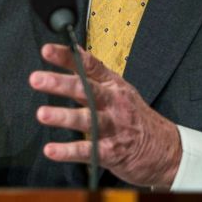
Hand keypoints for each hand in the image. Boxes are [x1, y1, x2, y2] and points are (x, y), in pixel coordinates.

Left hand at [29, 43, 181, 187]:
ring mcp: (114, 126)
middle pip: (86, 89)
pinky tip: (51, 150)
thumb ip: (92, 76)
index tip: (46, 50)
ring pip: (87, 119)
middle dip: (60, 83)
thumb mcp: (118, 89)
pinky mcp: (112, 151)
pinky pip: (88, 150)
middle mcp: (113, 102)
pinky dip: (68, 151)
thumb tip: (69, 55)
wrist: (165, 149)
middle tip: (36, 79)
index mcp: (112, 84)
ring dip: (63, 116)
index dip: (68, 56)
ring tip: (42, 114)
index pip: (89, 65)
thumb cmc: (135, 116)